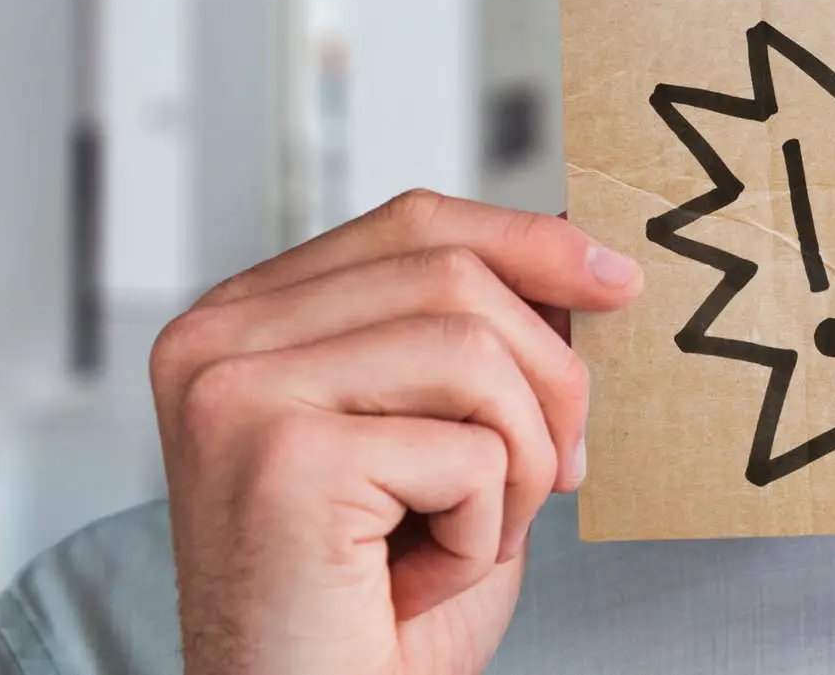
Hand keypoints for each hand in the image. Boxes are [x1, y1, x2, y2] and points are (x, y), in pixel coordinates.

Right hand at [149, 191, 643, 674]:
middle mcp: (217, 342)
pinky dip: (483, 527)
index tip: (617, 281)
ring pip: (473, 350)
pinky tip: (422, 577)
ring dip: (520, 461)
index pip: (413, 225)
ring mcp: (238, 393)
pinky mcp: (279, 457)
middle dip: (548, 377)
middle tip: (562, 471)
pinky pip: (468, 449)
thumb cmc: (377, 609)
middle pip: (454, 275)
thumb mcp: (442, 437)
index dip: (529, 242)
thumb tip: (583, 256)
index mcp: (246, 321)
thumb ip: (476, 337)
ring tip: (478, 534)